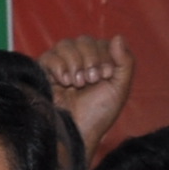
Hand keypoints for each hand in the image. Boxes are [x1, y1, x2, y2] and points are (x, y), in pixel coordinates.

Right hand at [38, 32, 135, 151]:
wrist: (75, 132)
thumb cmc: (98, 114)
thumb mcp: (119, 88)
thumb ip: (125, 62)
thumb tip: (118, 36)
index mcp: (99, 63)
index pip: (101, 42)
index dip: (104, 56)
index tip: (105, 76)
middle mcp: (79, 62)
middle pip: (83, 40)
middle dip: (90, 59)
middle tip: (90, 80)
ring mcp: (61, 66)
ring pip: (65, 44)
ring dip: (74, 62)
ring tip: (76, 83)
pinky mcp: (43, 73)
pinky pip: (48, 56)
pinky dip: (58, 66)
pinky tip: (63, 82)